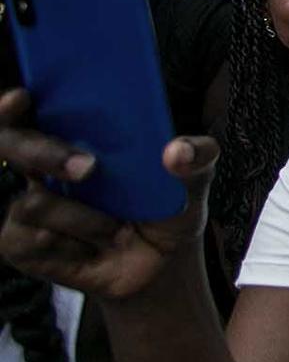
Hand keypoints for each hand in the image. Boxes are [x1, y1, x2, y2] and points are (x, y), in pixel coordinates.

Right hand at [0, 89, 214, 303]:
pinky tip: (91, 250)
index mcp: (76, 135)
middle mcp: (41, 165)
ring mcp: (26, 204)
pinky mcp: (19, 243)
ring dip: (87, 220)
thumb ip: (197, 155)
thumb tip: (176, 151)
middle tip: (89, 169)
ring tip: (115, 229)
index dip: (12, 104)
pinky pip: (32, 240)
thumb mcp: (194, 178)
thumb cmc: (166, 207)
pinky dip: (72, 248)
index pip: (26, 108)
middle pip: (11, 145)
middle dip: (45, 152)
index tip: (21, 97)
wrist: (159, 263)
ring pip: (35, 201)